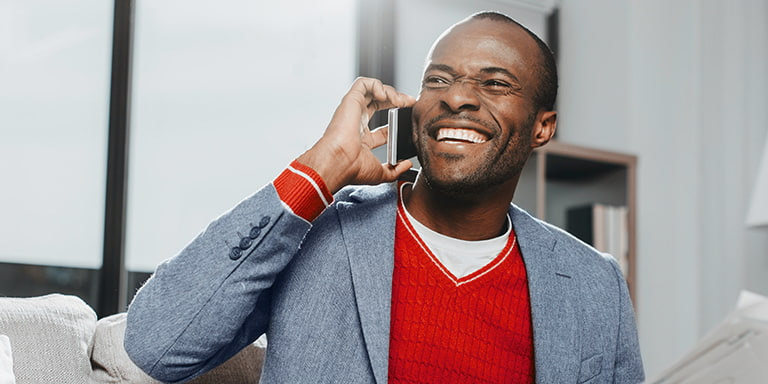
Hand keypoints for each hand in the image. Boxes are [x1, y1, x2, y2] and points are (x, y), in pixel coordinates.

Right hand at [297, 77, 415, 193]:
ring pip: (373, 91)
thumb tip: (406, 165)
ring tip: (400, 101)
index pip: (384, 127)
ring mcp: (353, 110)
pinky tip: (385, 95)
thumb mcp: (381, 173)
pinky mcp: (351, 100)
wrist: (340, 162)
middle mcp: (357, 122)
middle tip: (410, 103)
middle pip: (379, 104)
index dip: (397, 121)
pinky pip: (364, 83)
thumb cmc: (353, 169)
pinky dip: (377, 84)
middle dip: (397, 100)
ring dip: (390, 92)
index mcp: (362, 139)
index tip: (410, 120)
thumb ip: (395, 170)